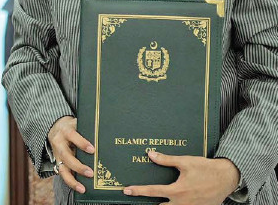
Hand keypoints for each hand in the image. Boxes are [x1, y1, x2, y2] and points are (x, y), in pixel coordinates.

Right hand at [47, 116, 94, 192]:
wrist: (54, 127)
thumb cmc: (71, 126)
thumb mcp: (77, 123)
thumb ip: (87, 129)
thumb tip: (104, 134)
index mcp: (65, 131)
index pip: (72, 136)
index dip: (82, 143)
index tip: (92, 150)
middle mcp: (59, 144)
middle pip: (66, 156)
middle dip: (78, 166)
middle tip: (90, 173)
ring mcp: (57, 155)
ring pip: (62, 169)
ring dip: (72, 179)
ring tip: (82, 188)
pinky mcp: (58, 163)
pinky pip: (63, 174)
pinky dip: (71, 182)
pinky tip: (80, 188)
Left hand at [123, 151, 239, 203]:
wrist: (227, 178)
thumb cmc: (206, 168)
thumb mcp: (185, 162)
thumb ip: (166, 160)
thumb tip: (150, 154)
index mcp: (177, 191)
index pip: (152, 192)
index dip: (138, 191)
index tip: (126, 190)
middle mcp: (183, 203)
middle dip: (150, 203)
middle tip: (140, 197)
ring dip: (165, 204)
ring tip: (159, 198)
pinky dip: (177, 204)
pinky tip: (176, 199)